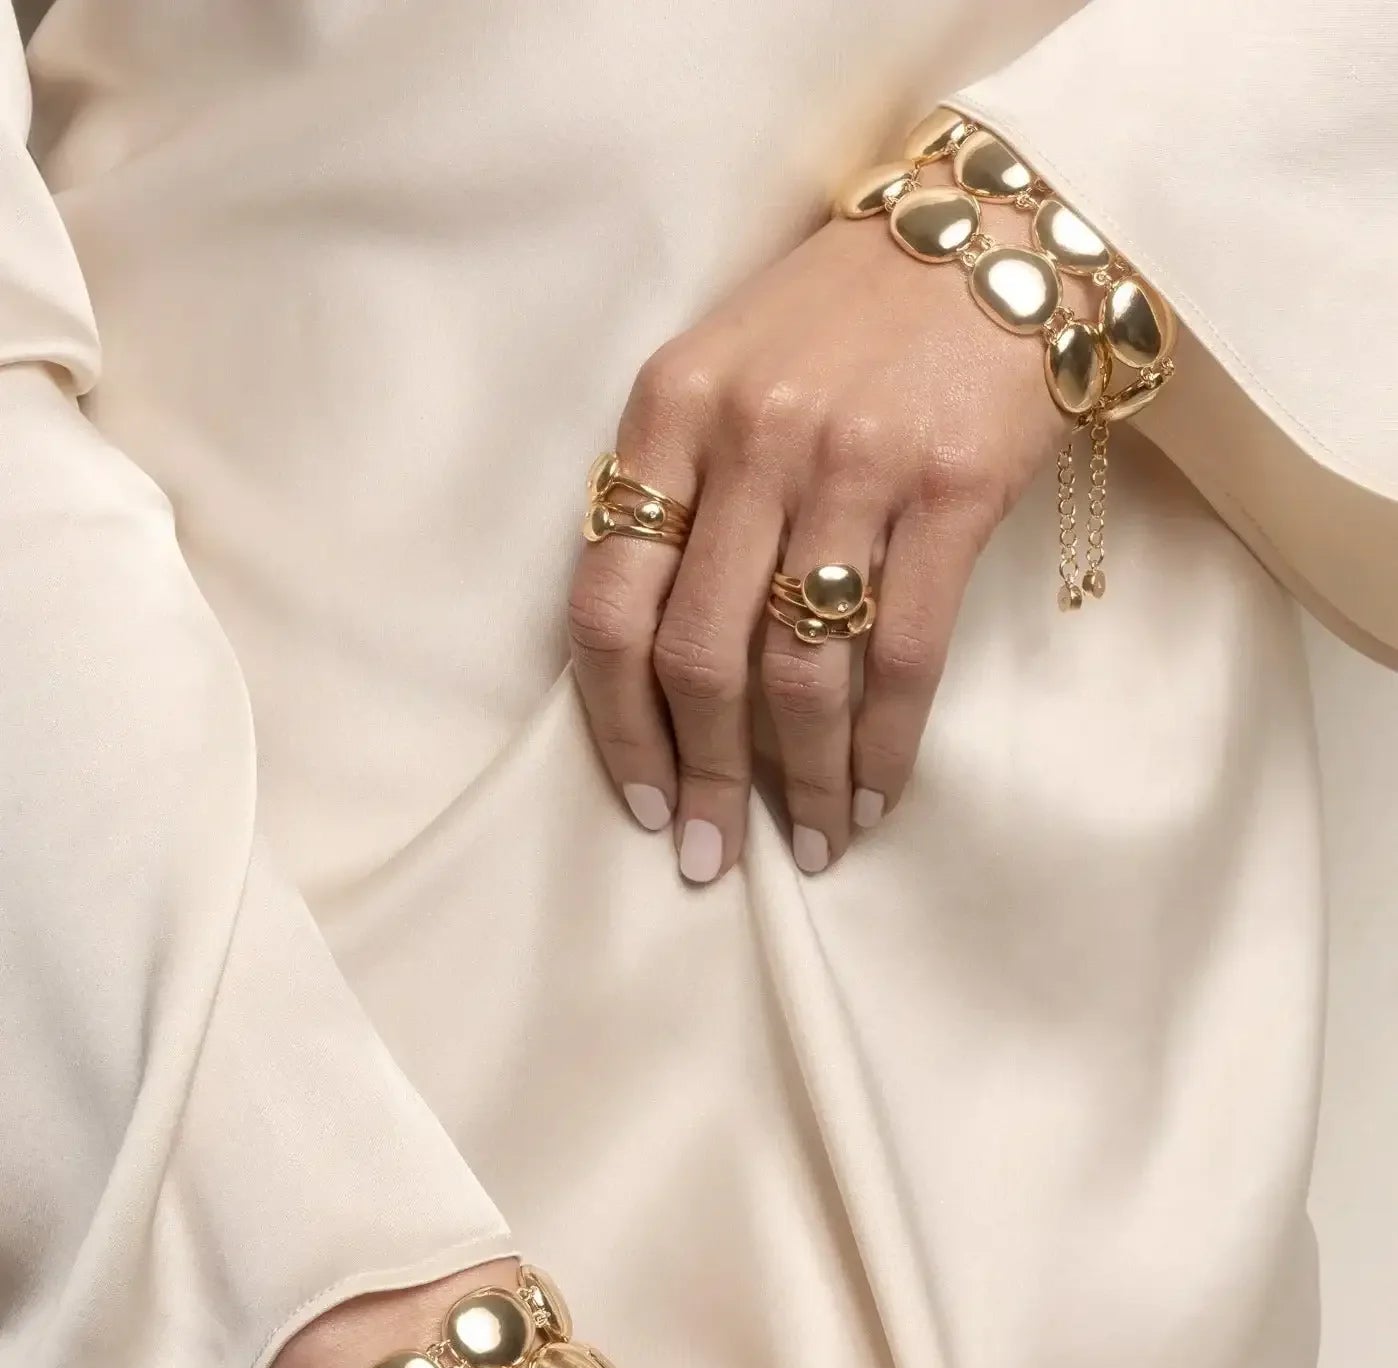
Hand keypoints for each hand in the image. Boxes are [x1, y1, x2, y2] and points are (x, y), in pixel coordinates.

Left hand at [568, 208, 1065, 879]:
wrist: (997, 232)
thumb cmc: (849, 320)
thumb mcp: (727, 371)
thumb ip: (680, 491)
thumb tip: (658, 663)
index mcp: (668, 412)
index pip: (607, 599)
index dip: (617, 723)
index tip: (642, 800)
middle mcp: (747, 439)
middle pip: (697, 654)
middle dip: (701, 779)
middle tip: (710, 858)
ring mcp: (849, 463)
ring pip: (800, 670)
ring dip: (799, 781)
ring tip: (809, 843)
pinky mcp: (948, 488)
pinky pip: (901, 655)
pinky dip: (883, 747)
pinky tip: (874, 797)